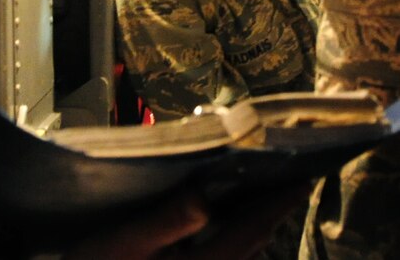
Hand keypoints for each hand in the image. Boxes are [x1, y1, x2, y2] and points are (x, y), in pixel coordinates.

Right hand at [63, 183, 307, 259]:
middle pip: (251, 245)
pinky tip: (222, 221)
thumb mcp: (128, 240)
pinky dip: (232, 238)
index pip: (250, 230)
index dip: (276, 203)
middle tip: (287, 179)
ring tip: (259, 195)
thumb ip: (171, 217)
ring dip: (252, 226)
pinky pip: (223, 259)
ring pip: (240, 255)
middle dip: (269, 212)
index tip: (302, 178)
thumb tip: (208, 190)